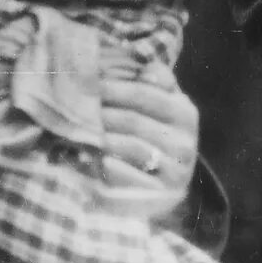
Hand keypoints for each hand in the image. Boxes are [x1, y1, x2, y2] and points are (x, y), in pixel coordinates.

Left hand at [97, 76, 197, 225]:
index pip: (145, 93)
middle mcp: (185, 142)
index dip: (115, 87)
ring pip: (131, 147)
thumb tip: (146, 68)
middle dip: (103, 113)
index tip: (90, 84)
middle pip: (134, 121)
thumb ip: (158, 84)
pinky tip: (97, 160)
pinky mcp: (161, 194)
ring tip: (83, 132)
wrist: (167, 185)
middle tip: (76, 108)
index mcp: (185, 113)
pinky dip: (111, 167)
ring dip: (103, 138)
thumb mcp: (163, 106)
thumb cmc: (157, 136)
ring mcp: (176, 170)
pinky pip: (130, 177)